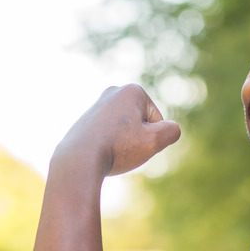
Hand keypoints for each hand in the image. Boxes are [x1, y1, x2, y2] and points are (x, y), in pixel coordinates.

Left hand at [54, 84, 180, 176]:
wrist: (78, 160)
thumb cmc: (117, 148)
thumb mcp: (154, 142)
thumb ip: (171, 132)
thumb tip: (170, 128)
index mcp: (132, 90)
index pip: (158, 121)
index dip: (151, 138)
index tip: (133, 143)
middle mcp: (113, 92)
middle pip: (141, 124)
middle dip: (137, 139)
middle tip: (122, 149)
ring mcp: (97, 105)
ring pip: (124, 132)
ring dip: (122, 144)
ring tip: (109, 151)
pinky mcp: (86, 120)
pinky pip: (108, 137)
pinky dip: (108, 146)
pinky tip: (97, 153)